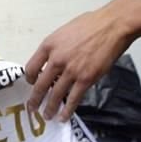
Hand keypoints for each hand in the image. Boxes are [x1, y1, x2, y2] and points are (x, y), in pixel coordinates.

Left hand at [25, 6, 132, 121]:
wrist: (111, 27)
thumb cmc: (90, 24)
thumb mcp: (64, 32)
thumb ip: (56, 47)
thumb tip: (53, 59)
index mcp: (49, 45)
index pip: (31, 67)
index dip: (30, 78)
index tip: (31, 83)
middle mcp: (56, 59)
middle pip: (40, 84)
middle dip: (35, 99)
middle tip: (32, 107)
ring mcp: (71, 71)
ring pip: (55, 95)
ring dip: (50, 108)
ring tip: (47, 116)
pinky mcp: (86, 79)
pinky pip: (73, 99)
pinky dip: (68, 110)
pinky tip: (63, 117)